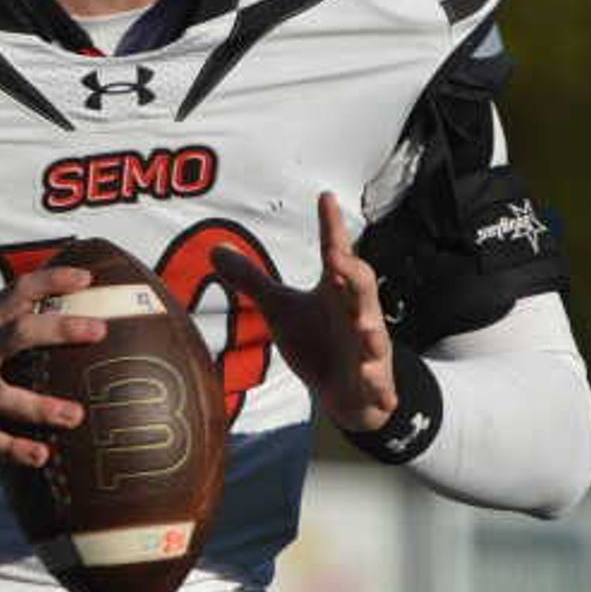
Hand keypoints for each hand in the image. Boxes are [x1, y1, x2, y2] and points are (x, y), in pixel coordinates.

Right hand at [0, 264, 110, 468]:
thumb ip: (25, 320)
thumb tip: (89, 306)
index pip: (16, 292)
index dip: (50, 281)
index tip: (86, 278)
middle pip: (16, 335)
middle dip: (57, 329)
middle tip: (99, 330)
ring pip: (2, 397)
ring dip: (39, 406)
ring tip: (75, 415)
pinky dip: (17, 449)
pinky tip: (42, 455)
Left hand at [236, 192, 401, 435]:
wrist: (347, 393)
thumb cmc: (318, 342)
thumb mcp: (280, 309)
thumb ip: (252, 280)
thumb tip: (215, 250)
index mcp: (337, 291)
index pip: (335, 253)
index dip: (331, 227)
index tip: (326, 198)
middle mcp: (358, 313)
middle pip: (361, 287)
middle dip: (352, 273)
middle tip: (338, 258)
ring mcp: (368, 348)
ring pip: (374, 334)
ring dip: (371, 332)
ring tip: (367, 332)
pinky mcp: (372, 379)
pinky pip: (376, 378)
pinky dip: (374, 378)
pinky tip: (368, 375)